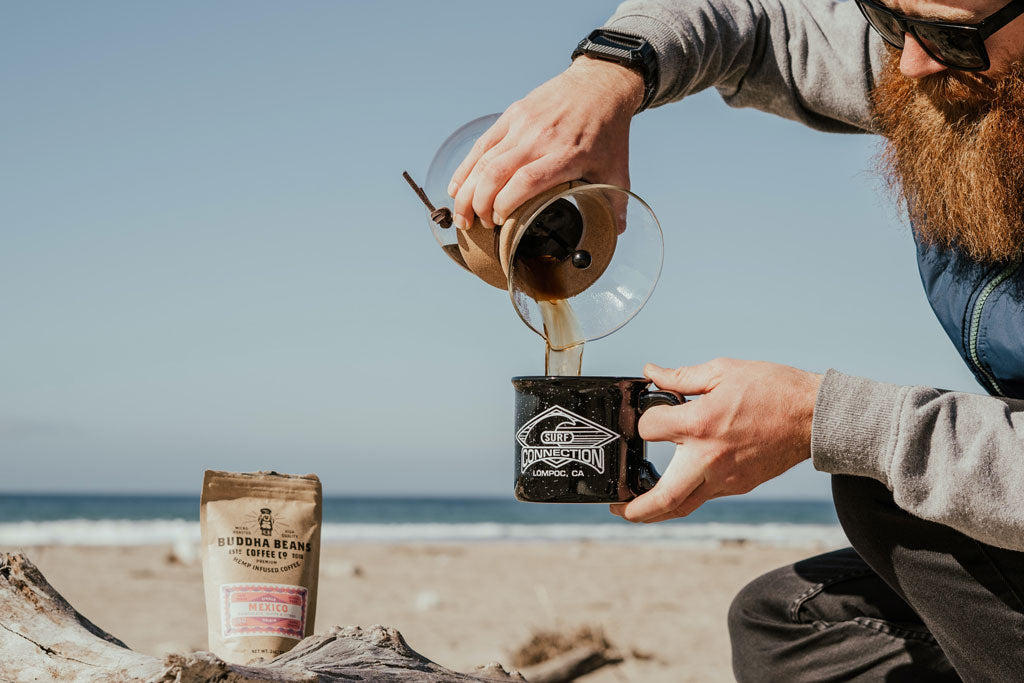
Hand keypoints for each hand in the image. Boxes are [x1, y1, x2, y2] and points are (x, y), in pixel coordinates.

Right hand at [447, 56, 642, 229]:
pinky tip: (456, 187)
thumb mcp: (618, 169)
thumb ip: (617, 202)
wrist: (600, 84)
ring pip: (483, 161)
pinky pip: (482, 145)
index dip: (506, 204)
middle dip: (478, 205)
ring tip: (461, 216)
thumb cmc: (609, 131)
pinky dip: (465, 168)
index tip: (499, 222)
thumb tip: (618, 232)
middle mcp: (539, 140)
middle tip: (476, 227)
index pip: (526, 182)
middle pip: (496, 174)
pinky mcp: (512, 115)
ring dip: (466, 191)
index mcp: (566, 156)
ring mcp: (522, 125)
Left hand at [610, 359, 822, 522]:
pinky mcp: (739, 485)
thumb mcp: (722, 371)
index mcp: (701, 425)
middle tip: (616, 506)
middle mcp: (709, 459)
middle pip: (662, 499)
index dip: (643, 421)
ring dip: (656, 511)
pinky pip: (704, 496)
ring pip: (683, 506)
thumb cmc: (773, 390)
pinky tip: (677, 484)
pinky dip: (686, 495)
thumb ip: (681, 377)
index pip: (650, 430)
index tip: (647, 415)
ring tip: (637, 507)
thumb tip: (652, 372)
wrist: (816, 417)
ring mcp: (725, 478)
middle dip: (634, 509)